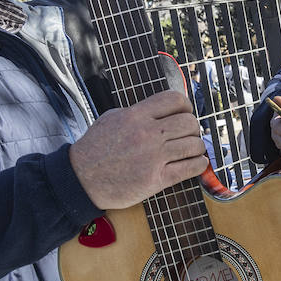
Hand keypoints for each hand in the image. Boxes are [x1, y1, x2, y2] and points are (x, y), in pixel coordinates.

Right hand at [69, 89, 208, 210]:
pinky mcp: (157, 179)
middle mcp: (147, 134)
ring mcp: (153, 157)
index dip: (185, 105)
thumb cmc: (95, 149)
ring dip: (197, 147)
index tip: (185, 113)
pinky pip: (190, 168)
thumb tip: (163, 109)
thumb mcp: (111, 118)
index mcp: (135, 115)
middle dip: (193, 128)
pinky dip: (199, 164)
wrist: (81, 179)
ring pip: (194, 145)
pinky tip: (196, 163)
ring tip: (192, 150)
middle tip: (188, 134)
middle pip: (189, 122)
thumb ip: (137, 112)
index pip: (174, 100)